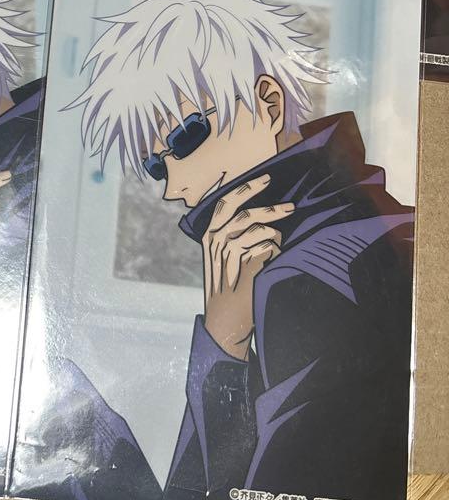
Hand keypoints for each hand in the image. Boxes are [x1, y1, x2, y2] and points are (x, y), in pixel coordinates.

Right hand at [201, 174, 293, 359]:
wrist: (224, 321)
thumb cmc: (227, 288)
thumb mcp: (220, 258)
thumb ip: (231, 236)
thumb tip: (259, 216)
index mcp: (208, 234)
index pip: (225, 203)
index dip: (246, 188)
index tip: (266, 179)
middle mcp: (215, 240)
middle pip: (245, 214)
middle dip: (270, 208)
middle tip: (290, 207)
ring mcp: (230, 253)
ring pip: (261, 231)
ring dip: (275, 237)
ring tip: (279, 247)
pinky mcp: (245, 266)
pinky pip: (269, 249)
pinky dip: (275, 253)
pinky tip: (272, 263)